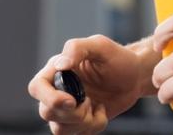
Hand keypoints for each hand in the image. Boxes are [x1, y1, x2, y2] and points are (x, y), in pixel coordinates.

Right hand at [28, 34, 145, 133]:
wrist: (135, 77)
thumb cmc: (118, 58)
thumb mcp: (101, 46)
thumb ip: (78, 48)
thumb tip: (60, 64)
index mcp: (57, 70)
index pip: (37, 87)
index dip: (49, 98)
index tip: (72, 100)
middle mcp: (57, 90)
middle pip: (46, 112)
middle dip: (72, 113)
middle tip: (90, 101)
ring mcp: (66, 108)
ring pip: (59, 128)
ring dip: (83, 121)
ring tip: (97, 106)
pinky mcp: (77, 122)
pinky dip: (92, 127)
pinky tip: (101, 112)